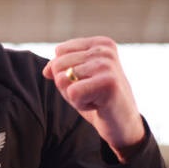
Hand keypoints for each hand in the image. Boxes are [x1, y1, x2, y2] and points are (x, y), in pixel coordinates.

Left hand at [42, 36, 144, 161]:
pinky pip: (72, 93)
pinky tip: (98, 105)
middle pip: (58, 64)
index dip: (65, 72)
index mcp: (100, 43)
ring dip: (74, 96)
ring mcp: (108, 65)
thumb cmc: (98, 100)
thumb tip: (46, 71)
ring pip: (63, 79)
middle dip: (67, 85)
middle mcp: (105, 50)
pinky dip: (80, 104)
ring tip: (94, 98)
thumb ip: (60, 68)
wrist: (122, 124)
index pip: (60, 51)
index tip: (87, 82)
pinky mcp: (108, 82)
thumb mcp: (77, 79)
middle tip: (90, 93)